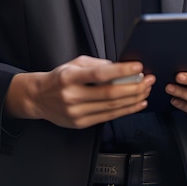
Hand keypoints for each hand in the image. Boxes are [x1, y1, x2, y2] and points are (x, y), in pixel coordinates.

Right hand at [5, 55, 154, 128]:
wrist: (39, 98)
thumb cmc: (60, 77)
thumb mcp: (74, 63)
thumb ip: (96, 64)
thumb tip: (120, 67)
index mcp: (70, 76)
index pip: (99, 74)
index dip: (121, 71)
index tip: (137, 66)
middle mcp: (72, 96)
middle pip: (109, 94)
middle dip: (134, 87)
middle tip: (148, 79)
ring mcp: (76, 112)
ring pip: (111, 108)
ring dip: (133, 99)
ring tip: (146, 90)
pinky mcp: (80, 123)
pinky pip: (107, 117)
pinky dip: (125, 110)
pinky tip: (137, 103)